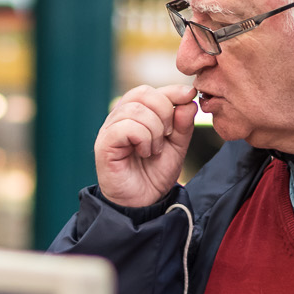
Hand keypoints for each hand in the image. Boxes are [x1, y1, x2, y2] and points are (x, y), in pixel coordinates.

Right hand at [95, 83, 196, 207]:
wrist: (144, 203)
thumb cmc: (155, 174)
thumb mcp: (177, 146)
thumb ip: (183, 124)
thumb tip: (188, 100)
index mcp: (135, 114)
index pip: (151, 90)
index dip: (171, 91)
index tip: (189, 97)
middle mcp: (120, 117)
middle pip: (142, 93)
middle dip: (164, 111)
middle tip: (167, 135)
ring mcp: (110, 129)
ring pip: (136, 110)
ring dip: (154, 130)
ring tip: (155, 149)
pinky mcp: (105, 144)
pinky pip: (127, 127)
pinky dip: (143, 139)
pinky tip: (145, 152)